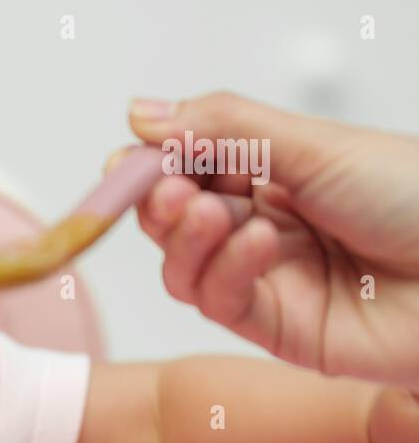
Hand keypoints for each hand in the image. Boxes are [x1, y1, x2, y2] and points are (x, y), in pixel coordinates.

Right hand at [126, 92, 418, 390]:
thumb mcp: (316, 145)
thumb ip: (224, 128)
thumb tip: (140, 112)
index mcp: (278, 174)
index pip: (190, 166)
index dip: (152, 164)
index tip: (126, 156)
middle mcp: (266, 226)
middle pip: (176, 219)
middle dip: (160, 202)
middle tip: (164, 188)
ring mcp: (270, 279)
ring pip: (185, 266)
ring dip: (185, 237)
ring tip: (210, 214)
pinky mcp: (279, 329)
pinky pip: (219, 302)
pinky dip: (224, 270)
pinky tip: (256, 242)